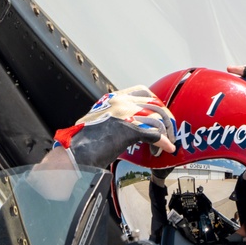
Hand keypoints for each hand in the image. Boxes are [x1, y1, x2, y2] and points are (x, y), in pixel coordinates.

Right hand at [53, 85, 176, 167]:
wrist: (76, 152)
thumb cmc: (84, 141)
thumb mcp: (100, 120)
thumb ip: (116, 117)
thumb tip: (134, 123)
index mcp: (113, 99)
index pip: (143, 92)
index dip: (156, 102)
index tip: (161, 114)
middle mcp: (120, 103)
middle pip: (155, 105)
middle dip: (166, 119)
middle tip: (169, 130)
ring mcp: (125, 116)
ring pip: (157, 120)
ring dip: (166, 132)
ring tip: (167, 142)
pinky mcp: (128, 131)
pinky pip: (154, 134)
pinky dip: (163, 142)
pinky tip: (167, 148)